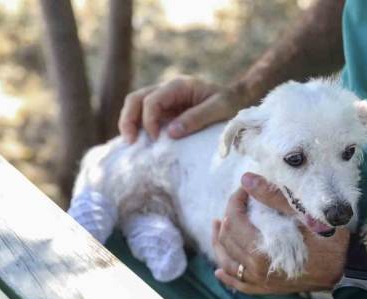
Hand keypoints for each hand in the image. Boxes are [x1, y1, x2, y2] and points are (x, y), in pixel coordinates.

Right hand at [118, 76, 246, 142]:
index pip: (152, 100)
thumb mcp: (220, 108)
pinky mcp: (165, 112)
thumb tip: (171, 132)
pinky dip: (138, 128)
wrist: (237, 99)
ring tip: (131, 144)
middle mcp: (167, 90)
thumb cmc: (230, 102)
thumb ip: (197, 117)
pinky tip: (138, 142)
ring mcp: (164, 101)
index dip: (149, 120)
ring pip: (135, 106)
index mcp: (179, 85)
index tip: (156, 140)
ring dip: (129, 123)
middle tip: (131, 143)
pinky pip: (144, 117)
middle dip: (129, 120)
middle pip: (135, 99)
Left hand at [213, 173, 348, 294]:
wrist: (346, 268)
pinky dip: (228, 276)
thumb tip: (246, 179)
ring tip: (216, 226)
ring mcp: (262, 281)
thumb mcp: (304, 214)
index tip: (244, 189)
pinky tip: (220, 271)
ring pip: (228, 262)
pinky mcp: (268, 289)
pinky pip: (240, 285)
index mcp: (263, 250)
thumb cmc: (329, 239)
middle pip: (228, 239)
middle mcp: (257, 269)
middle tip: (237, 202)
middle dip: (228, 216)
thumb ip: (273, 197)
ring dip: (219, 242)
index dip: (235, 200)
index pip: (235, 220)